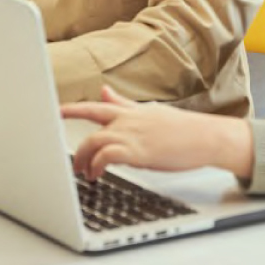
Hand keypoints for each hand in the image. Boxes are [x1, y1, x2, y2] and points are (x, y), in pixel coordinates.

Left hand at [61, 87, 254, 180]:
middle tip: (72, 162)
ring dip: (83, 158)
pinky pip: (107, 156)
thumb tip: (105, 91)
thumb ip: (125, 104)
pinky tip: (97, 174)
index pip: (96, 105)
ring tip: (83, 172)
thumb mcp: (150, 112)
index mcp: (131, 111)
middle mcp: (128, 120)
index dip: (73, 108)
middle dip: (74, 141)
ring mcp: (132, 134)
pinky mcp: (138, 152)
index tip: (56, 111)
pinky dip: (97, 164)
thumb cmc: (183, 129)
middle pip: (89, 119)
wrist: (208, 137)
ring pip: (93, 140)